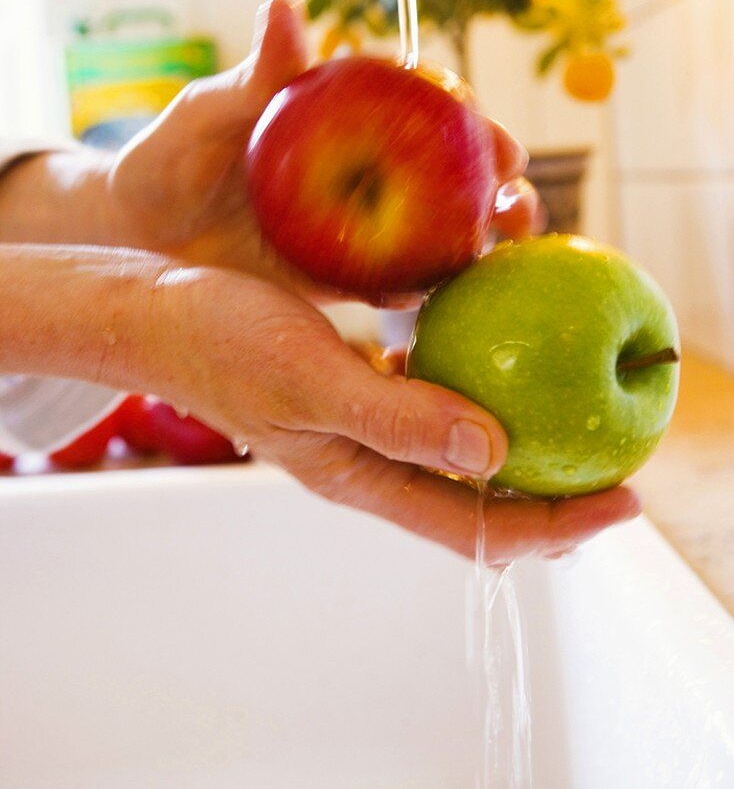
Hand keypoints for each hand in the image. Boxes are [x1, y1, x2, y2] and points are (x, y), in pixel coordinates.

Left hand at [107, 0, 542, 297]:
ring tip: (508, 249)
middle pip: (449, 178)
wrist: (141, 238)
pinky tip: (447, 300)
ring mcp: (359, 232)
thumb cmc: (169, 161)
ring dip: (482, 242)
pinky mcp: (343, 282)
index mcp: (344, 124)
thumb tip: (280, 8)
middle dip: (498, 187)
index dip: (467, 123)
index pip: (421, 115)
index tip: (497, 140)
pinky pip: (396, 288)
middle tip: (517, 201)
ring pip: (438, 235)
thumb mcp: (202, 116)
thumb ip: (249, 80)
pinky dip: (428, 293)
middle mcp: (364, 176)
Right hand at [153, 264, 639, 564]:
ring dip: (519, 445)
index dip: (555, 526)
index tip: (623, 500)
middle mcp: (369, 460)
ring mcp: (364, 426)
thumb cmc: (222, 341)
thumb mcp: (312, 378)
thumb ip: (399, 419)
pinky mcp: (358, 385)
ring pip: (460, 454)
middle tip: (617, 469)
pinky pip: (434, 401)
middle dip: (553, 497)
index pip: (476, 528)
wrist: (161, 310)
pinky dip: (478, 392)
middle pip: (479, 503)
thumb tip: (495, 455)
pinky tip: (502, 359)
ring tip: (573, 421)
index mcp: (360, 476)